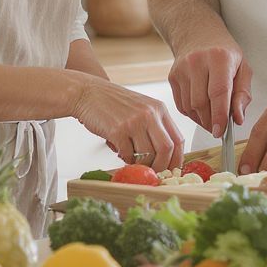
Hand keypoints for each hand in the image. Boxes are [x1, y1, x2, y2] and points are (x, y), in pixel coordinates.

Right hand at [69, 75, 183, 171]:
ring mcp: (134, 122)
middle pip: (166, 149)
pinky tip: (121, 152)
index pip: (178, 139)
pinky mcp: (118, 131)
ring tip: (132, 159)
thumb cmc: (113, 102)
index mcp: (159, 108)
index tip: (172, 169)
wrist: (88, 92)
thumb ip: (155, 126)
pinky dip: (126, 159)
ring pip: (147, 155)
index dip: (177, 159)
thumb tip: (165, 156)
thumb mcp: (142, 107)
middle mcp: (149, 114)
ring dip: (141, 164)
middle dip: (162, 166)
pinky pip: (128, 155)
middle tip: (154, 173)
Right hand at [168, 41, 251, 139]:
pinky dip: (192, 114)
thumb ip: (243, 94)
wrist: (198, 33)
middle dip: (211, 121)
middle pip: (201, 103)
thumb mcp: (243, 68)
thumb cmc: (224, 52)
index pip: (218, 92)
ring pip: (189, 106)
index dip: (220, 115)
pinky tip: (202, 111)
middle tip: (220, 128)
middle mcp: (197, 62)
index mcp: (219, 58)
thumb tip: (238, 119)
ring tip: (212, 119)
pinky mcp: (172, 76)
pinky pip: (181, 104)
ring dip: (202, 119)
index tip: (222, 132)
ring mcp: (181, 69)